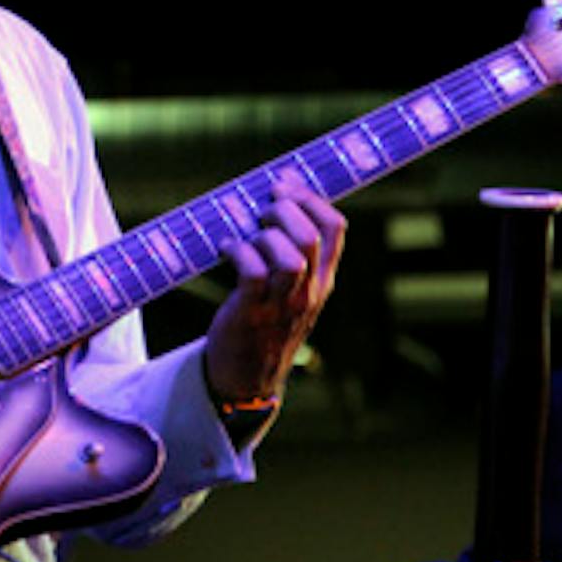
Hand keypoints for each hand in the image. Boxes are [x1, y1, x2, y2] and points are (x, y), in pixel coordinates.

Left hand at [203, 178, 345, 404]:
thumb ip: (293, 249)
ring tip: (246, 234)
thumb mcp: (293, 288)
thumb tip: (278, 190)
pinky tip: (225, 248)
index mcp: (323, 278)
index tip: (283, 187)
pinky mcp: (252, 314)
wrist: (248, 374)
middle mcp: (308, 291)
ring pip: (289, 259)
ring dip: (263, 236)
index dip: (310, 197)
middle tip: (261, 210)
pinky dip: (237, 251)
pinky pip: (252, 274)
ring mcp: (282, 305)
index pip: (336, 227)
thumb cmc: (266, 318)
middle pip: (310, 237)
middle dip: (283, 211)